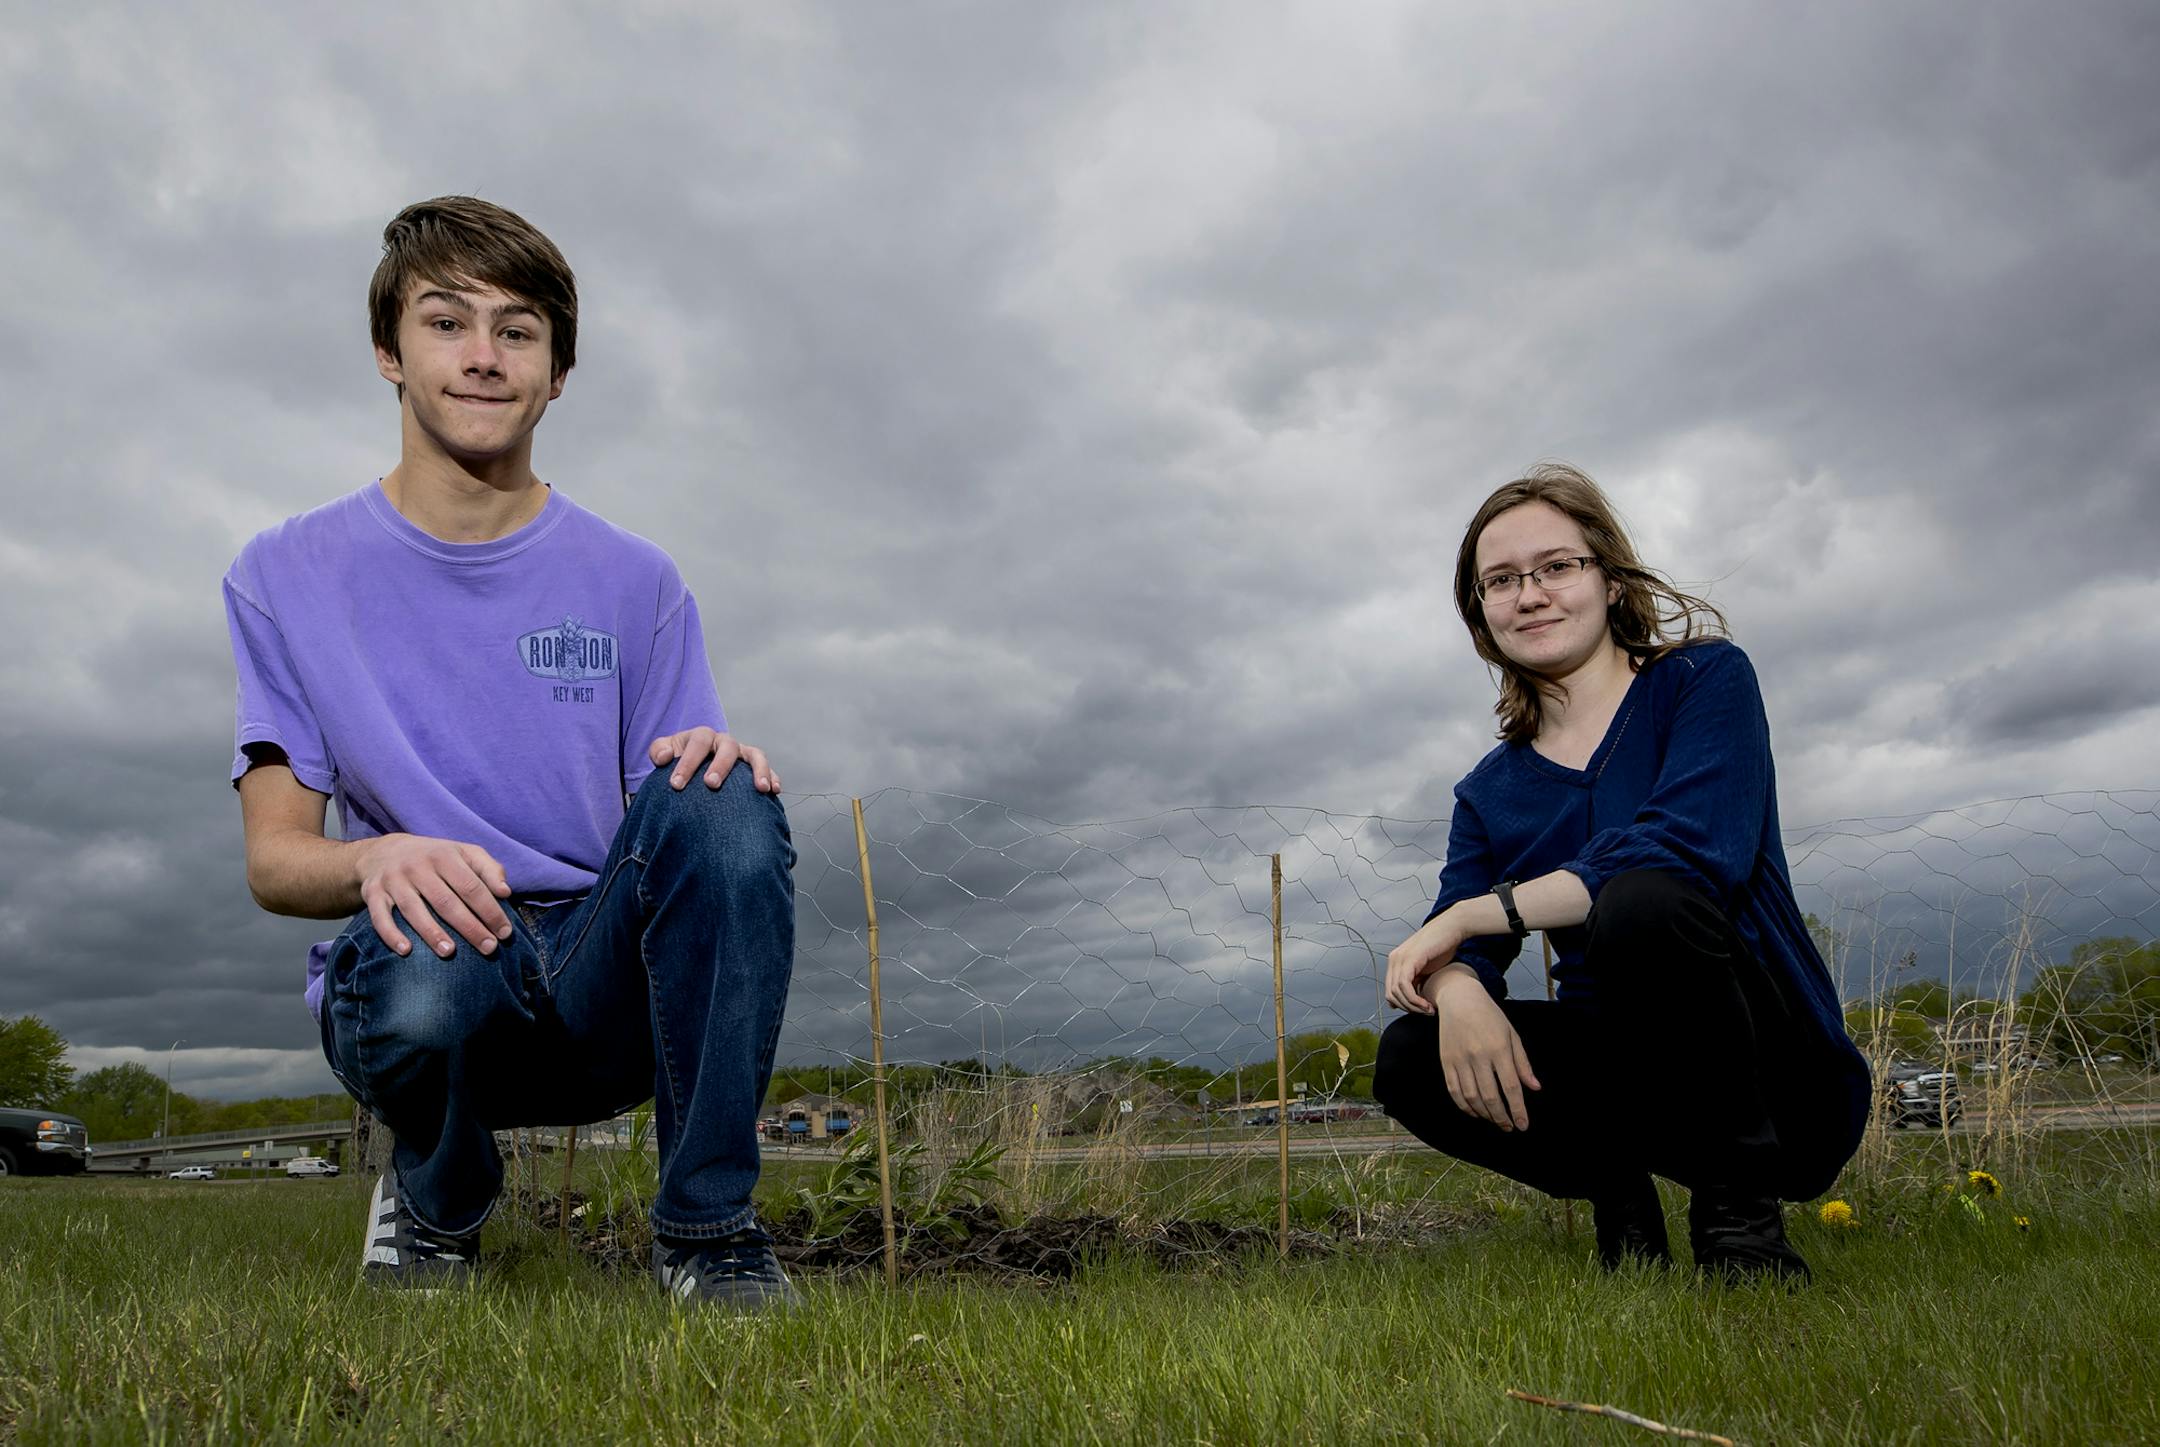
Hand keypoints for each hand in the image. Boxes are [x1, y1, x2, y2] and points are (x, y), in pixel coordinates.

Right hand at [353, 834, 513, 959]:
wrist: (384, 852)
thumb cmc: (436, 858)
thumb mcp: (464, 853)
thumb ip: (489, 868)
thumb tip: (505, 892)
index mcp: (444, 856)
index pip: (471, 886)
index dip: (490, 910)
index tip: (504, 932)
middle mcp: (417, 866)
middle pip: (446, 901)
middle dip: (469, 927)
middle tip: (488, 948)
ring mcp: (394, 880)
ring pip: (414, 910)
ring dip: (432, 933)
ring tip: (450, 953)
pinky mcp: (373, 893)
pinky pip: (379, 917)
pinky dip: (391, 934)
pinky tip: (406, 951)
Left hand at [648, 728, 781, 793]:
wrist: (693, 768)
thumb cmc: (677, 762)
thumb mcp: (663, 754)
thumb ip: (658, 752)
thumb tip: (665, 757)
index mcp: (701, 736)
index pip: (697, 743)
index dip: (687, 762)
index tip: (676, 785)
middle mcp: (724, 742)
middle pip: (727, 747)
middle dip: (721, 765)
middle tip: (711, 785)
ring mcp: (742, 753)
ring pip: (755, 755)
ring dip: (759, 770)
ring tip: (761, 788)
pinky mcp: (754, 766)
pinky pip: (769, 769)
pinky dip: (773, 778)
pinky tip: (774, 791)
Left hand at [1385, 910, 1464, 1013]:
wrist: (1453, 928)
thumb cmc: (1444, 947)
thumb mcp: (1426, 968)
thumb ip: (1417, 980)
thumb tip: (1411, 998)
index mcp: (1396, 961)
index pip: (1390, 993)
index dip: (1404, 1006)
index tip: (1420, 1011)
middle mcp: (1394, 959)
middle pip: (1391, 995)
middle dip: (1408, 1009)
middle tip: (1425, 1013)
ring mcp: (1400, 958)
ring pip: (1397, 992)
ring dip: (1413, 1006)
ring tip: (1429, 1010)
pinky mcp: (1409, 958)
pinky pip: (1404, 985)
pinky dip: (1414, 999)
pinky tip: (1427, 1004)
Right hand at [1428, 965, 1540, 1130]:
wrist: (1458, 999)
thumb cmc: (1490, 1016)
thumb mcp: (1512, 1035)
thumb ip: (1522, 1063)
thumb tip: (1534, 1088)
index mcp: (1498, 1048)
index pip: (1510, 1087)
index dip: (1518, 1110)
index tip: (1523, 1125)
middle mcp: (1478, 1055)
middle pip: (1490, 1096)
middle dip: (1501, 1117)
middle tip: (1509, 1127)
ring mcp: (1459, 1059)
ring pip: (1471, 1097)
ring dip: (1484, 1114)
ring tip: (1494, 1120)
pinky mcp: (1446, 1061)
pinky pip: (1454, 1091)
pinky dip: (1464, 1106)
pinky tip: (1475, 1112)